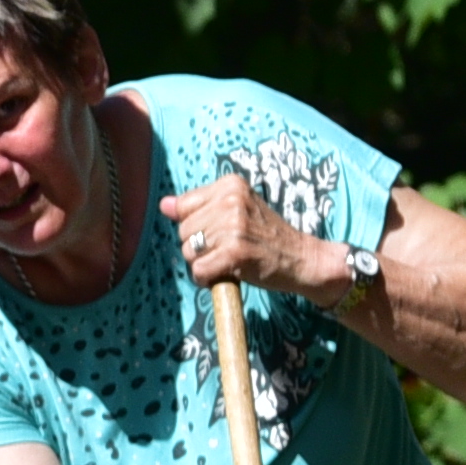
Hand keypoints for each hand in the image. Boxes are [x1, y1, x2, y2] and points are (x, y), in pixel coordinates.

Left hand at [161, 171, 372, 310]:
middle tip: (227, 249)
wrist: (302, 258)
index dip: (196, 227)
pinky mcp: (235, 252)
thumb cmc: (266, 237)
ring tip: (229, 260)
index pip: (184, 207)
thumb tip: (164, 205)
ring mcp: (233, 226)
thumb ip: (200, 207)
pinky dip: (207, 279)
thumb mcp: (236, 210)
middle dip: (199, 247)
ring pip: (189, 252)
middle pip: (183, 232)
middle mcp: (231, 200)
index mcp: (231, 185)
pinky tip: (226, 274)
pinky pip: (199, 271)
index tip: (219, 232)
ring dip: (204, 264)